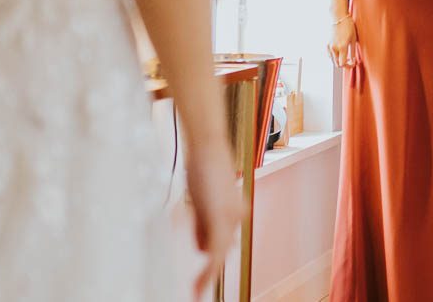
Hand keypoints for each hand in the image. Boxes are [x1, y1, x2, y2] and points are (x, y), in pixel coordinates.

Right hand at [185, 139, 241, 298]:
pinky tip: (201, 281)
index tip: (200, 280)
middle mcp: (236, 215)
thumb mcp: (202, 198)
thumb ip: (203, 223)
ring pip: (219, 254)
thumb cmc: (203, 166)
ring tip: (197, 291)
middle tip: (197, 291)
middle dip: (210, 272)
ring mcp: (231, 217)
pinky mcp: (222, 217)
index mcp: (233, 211)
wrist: (207, 146)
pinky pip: (216, 250)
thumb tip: (202, 249)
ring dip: (207, 275)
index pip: (221, 242)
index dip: (211, 261)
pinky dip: (208, 268)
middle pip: (222, 250)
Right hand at [328, 14, 358, 67]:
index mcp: (342, 47)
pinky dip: (334, 56)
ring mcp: (329, 46)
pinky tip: (340, 52)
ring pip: (332, 60)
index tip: (353, 63)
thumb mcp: (353, 39)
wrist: (338, 17)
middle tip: (350, 61)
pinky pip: (329, 55)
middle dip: (344, 65)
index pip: (343, 64)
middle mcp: (334, 48)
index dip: (349, 66)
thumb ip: (353, 51)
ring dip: (339, 61)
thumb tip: (353, 61)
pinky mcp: (326, 44)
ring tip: (346, 56)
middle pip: (337, 64)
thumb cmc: (348, 26)